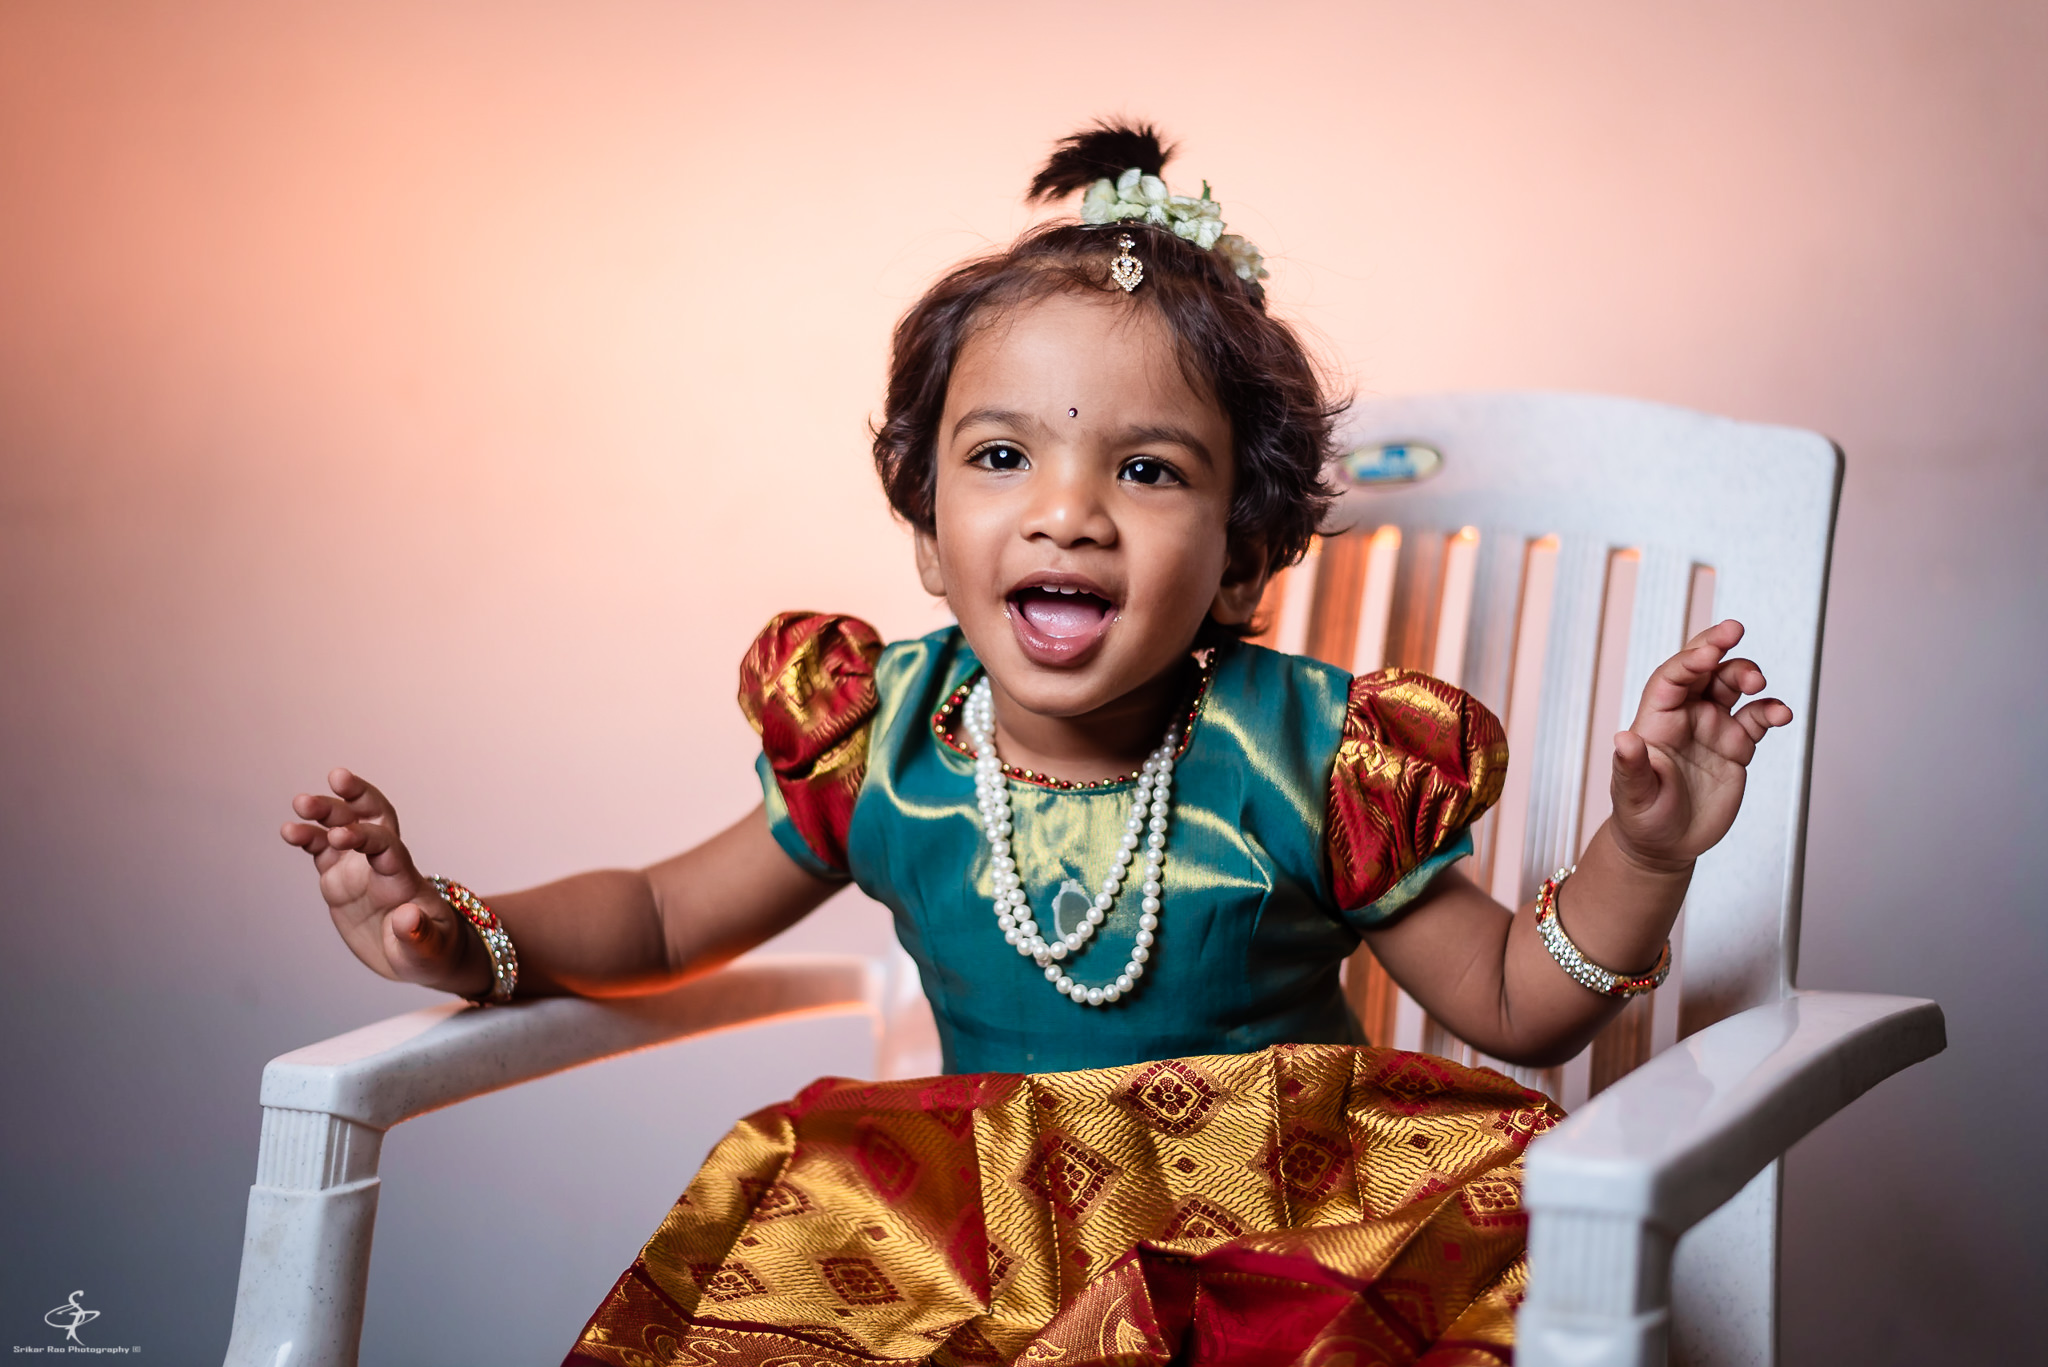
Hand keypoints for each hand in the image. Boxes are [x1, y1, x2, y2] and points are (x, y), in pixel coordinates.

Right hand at [280, 768, 486, 993]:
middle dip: (357, 796)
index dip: (366, 836)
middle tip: (336, 777)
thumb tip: (407, 917)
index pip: (387, 846)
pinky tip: (289, 829)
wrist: (420, 957)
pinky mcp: (340, 879)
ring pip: (342, 828)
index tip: (339, 835)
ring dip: (325, 812)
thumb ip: (419, 936)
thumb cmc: (432, 952)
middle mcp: (383, 865)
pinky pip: (322, 851)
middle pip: (373, 818)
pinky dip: (307, 837)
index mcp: (404, 879)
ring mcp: (360, 869)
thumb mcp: (430, 951)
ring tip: (300, 803)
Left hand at [1610, 620, 1793, 869]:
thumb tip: (1622, 739)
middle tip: (1735, 630)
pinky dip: (1771, 711)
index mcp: (1656, 720)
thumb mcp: (1632, 795)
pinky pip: (1757, 719)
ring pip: (1732, 686)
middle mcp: (1685, 717)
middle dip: (1718, 646)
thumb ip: (1630, 767)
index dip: (1689, 659)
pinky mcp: (1736, 747)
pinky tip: (1781, 714)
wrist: (1665, 846)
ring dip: (1746, 675)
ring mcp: (1712, 729)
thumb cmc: (1641, 817)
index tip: (1709, 650)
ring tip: (1758, 684)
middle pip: (1703, 670)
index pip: (1672, 677)